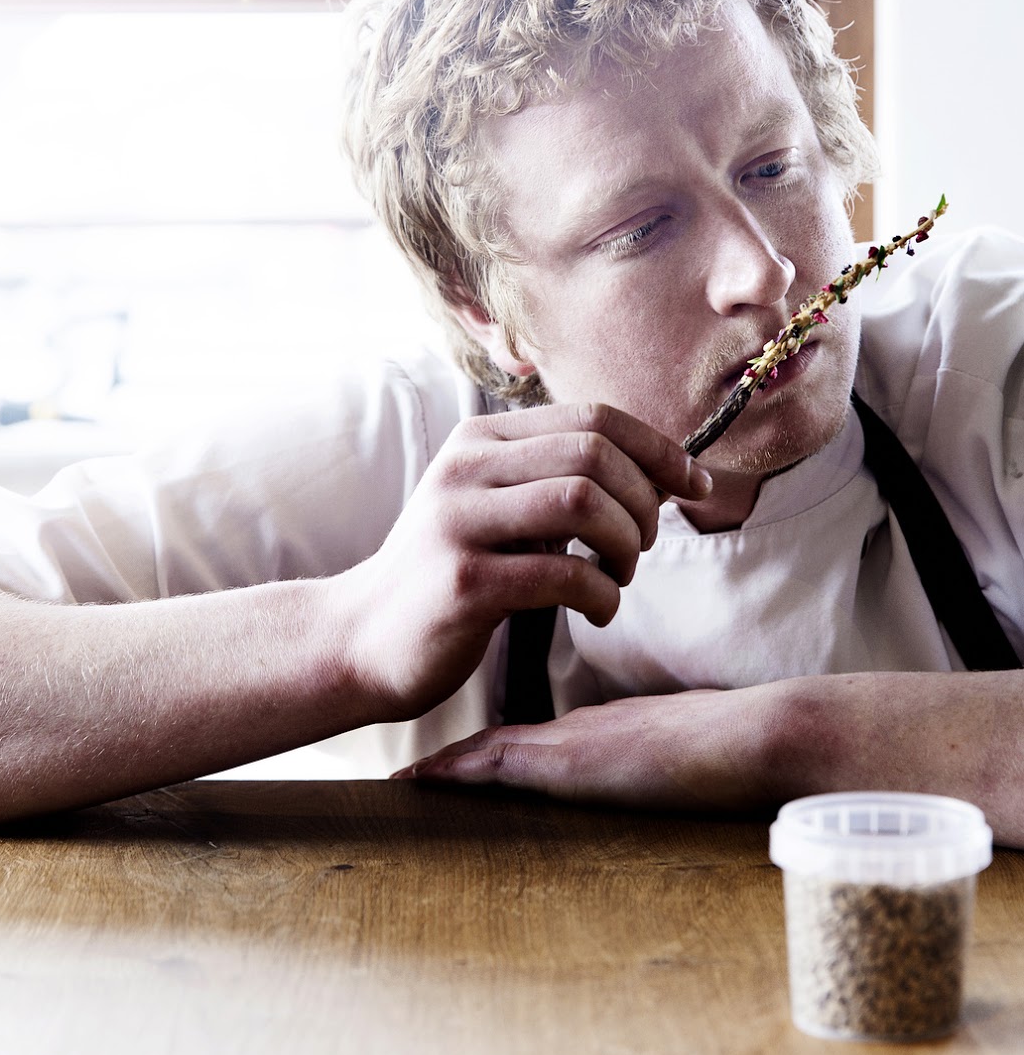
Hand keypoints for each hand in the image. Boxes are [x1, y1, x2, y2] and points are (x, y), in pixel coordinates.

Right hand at [336, 400, 710, 720]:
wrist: (361, 637)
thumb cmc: (448, 572)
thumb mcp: (493, 505)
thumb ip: (554, 480)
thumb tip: (659, 473)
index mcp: (480, 440)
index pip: (591, 417)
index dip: (657, 448)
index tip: (694, 486)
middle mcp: (466, 467)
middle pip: (594, 454)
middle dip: (643, 501)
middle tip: (642, 545)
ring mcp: (460, 522)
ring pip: (583, 502)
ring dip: (625, 544)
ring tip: (619, 576)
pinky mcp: (463, 582)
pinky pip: (563, 573)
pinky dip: (602, 594)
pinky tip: (597, 610)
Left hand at [394, 687, 788, 813]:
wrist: (758, 735)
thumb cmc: (738, 750)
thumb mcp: (684, 757)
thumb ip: (654, 766)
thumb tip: (647, 783)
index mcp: (602, 730)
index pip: (530, 739)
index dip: (484, 752)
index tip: (444, 765)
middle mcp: (578, 731)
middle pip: (499, 742)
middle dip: (453, 757)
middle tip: (402, 770)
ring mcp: (574, 743)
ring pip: (492, 751)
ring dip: (447, 766)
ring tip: (401, 779)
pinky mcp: (574, 762)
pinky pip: (501, 764)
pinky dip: (461, 772)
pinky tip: (425, 780)